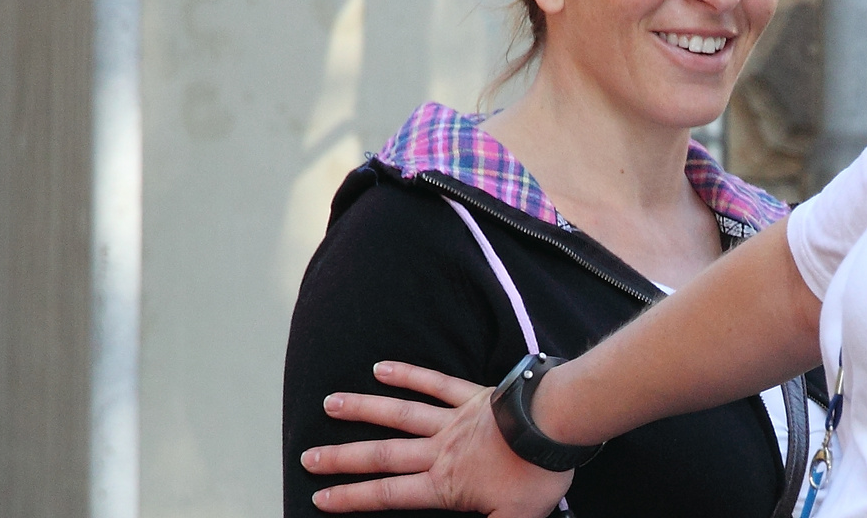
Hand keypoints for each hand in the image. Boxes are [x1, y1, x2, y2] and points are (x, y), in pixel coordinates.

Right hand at [302, 361, 573, 516]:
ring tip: (330, 403)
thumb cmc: (538, 475)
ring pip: (399, 414)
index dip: (352, 498)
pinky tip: (382, 367)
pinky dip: (407, 374)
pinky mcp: (471, 395)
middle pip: (382, 454)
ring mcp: (453, 419)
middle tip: (307, 456)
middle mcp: (440, 450)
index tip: (320, 497)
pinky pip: (434, 382)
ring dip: (363, 409)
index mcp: (445, 484)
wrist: (559, 426)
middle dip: (342, 458)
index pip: (388, 495)